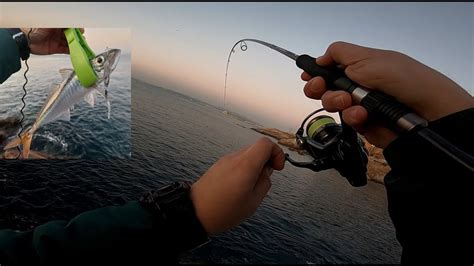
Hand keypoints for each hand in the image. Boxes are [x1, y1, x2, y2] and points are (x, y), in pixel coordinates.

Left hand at [20, 28, 84, 54]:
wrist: (24, 41)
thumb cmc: (33, 30)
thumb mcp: (49, 24)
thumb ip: (60, 25)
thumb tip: (71, 25)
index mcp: (57, 25)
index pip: (70, 27)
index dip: (76, 29)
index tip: (81, 31)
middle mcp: (58, 33)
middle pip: (72, 35)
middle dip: (77, 38)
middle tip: (81, 40)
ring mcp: (57, 41)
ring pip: (70, 43)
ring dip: (76, 45)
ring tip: (80, 47)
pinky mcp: (56, 49)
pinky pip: (66, 50)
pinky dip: (71, 51)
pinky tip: (76, 52)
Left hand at [190, 138, 284, 234]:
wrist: (194, 212)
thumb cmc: (224, 210)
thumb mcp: (253, 201)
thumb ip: (265, 182)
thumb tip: (267, 171)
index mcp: (246, 165)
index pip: (266, 143)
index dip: (277, 153)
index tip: (277, 169)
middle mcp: (235, 158)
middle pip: (257, 148)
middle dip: (266, 161)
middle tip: (263, 181)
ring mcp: (225, 160)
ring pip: (248, 155)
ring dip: (255, 166)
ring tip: (249, 187)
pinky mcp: (218, 166)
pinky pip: (237, 161)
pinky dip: (244, 169)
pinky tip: (238, 187)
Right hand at [301, 41, 473, 147]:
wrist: (426, 110)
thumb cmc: (404, 79)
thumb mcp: (368, 58)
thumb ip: (339, 54)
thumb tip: (320, 58)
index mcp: (358, 67)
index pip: (329, 69)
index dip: (317, 73)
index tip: (309, 76)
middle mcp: (357, 86)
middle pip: (325, 89)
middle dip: (320, 89)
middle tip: (322, 88)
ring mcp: (360, 106)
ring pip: (332, 106)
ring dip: (337, 102)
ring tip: (350, 101)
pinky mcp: (365, 124)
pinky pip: (347, 122)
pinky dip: (353, 117)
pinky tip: (363, 115)